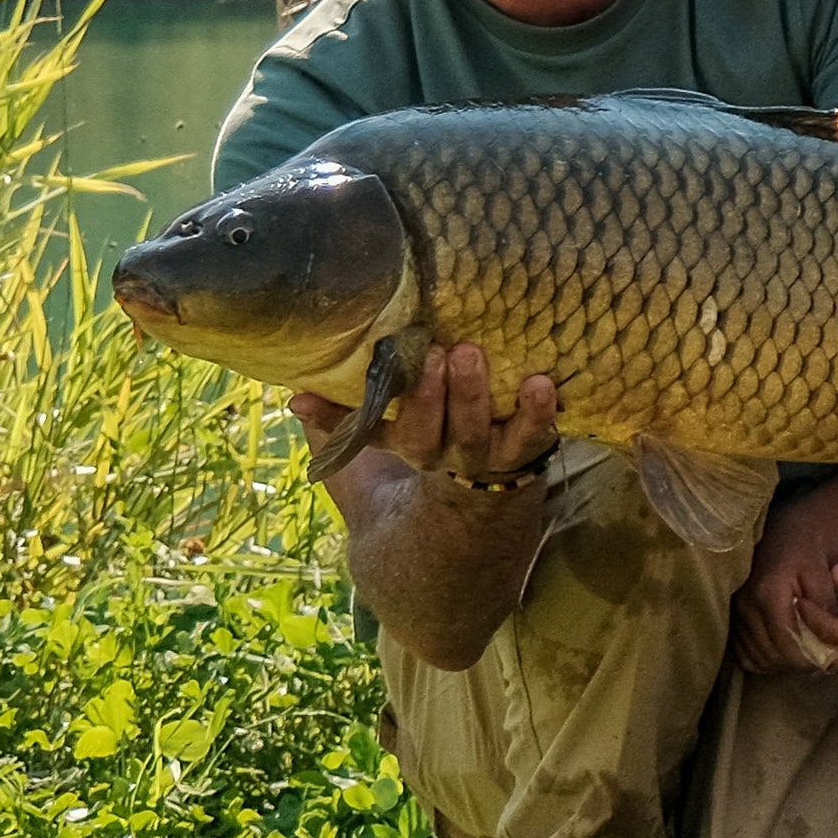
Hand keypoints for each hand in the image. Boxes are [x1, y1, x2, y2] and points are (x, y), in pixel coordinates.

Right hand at [294, 341, 559, 497]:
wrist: (494, 484)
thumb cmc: (437, 434)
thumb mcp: (389, 433)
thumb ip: (347, 414)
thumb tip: (296, 393)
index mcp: (406, 444)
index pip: (370, 433)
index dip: (338, 419)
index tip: (311, 396)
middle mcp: (442, 452)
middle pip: (427, 431)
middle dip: (427, 396)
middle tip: (431, 353)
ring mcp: (485, 454)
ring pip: (475, 431)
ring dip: (473, 395)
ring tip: (471, 354)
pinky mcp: (527, 448)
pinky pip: (533, 434)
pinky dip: (538, 411)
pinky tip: (541, 383)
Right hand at [732, 473, 837, 673]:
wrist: (778, 537)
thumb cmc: (805, 555)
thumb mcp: (823, 575)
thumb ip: (826, 608)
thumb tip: (830, 641)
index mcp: (769, 593)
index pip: (786, 642)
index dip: (807, 658)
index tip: (825, 659)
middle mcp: (746, 606)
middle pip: (771, 655)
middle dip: (796, 664)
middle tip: (818, 661)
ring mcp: (734, 615)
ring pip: (757, 658)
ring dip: (780, 664)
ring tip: (801, 656)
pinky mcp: (729, 620)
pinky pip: (744, 655)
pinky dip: (763, 660)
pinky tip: (781, 652)